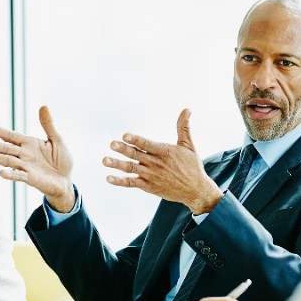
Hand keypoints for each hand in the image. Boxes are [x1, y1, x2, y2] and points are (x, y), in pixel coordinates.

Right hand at [0, 105, 75, 211]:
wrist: (66, 181)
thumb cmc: (61, 160)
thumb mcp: (57, 139)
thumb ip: (48, 125)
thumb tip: (44, 106)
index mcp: (28, 143)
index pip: (10, 136)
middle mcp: (24, 155)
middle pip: (4, 149)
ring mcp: (26, 167)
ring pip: (7, 161)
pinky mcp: (31, 178)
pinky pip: (19, 176)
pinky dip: (11, 175)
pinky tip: (1, 173)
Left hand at [103, 109, 221, 213]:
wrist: (196, 190)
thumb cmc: (192, 166)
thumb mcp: (188, 145)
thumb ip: (183, 127)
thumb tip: (186, 109)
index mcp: (164, 152)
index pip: (147, 144)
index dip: (136, 140)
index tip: (125, 135)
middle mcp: (156, 164)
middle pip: (136, 155)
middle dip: (123, 149)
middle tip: (112, 144)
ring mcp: (151, 176)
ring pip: (131, 169)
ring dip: (117, 165)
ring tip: (105, 160)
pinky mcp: (149, 186)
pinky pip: (132, 183)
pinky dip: (120, 181)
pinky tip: (109, 178)